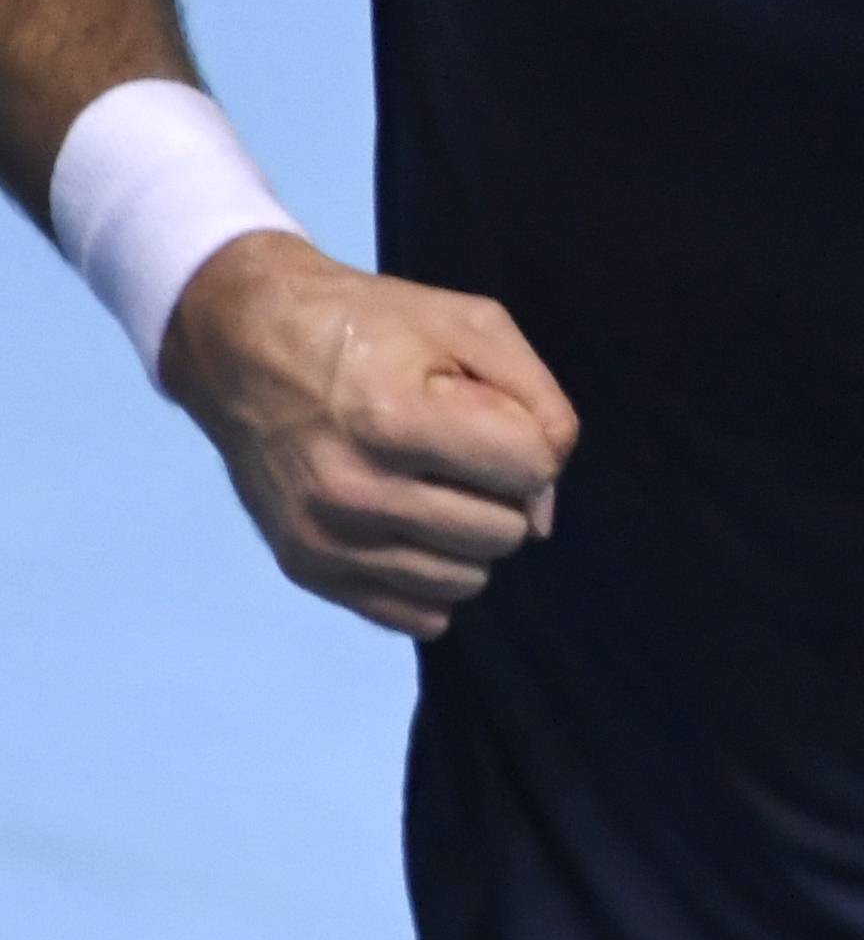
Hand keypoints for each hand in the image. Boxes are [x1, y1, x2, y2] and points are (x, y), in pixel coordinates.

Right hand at [159, 232, 578, 639]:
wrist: (242, 342)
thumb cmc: (366, 324)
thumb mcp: (468, 323)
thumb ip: (538, 403)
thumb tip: (544, 512)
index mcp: (393, 417)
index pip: (529, 469)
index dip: (527, 440)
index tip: (490, 415)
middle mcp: (354, 491)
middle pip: (505, 533)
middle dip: (500, 491)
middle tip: (454, 448)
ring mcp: (326, 539)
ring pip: (468, 580)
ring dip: (468, 536)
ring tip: (428, 483)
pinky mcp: (308, 570)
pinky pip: (420, 616)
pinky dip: (430, 575)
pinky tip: (407, 525)